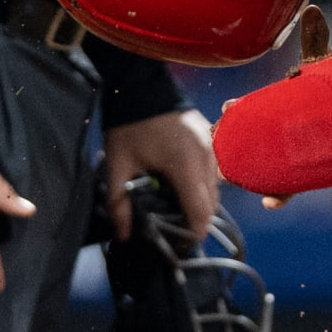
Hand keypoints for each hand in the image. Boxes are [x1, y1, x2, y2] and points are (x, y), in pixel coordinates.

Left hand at [103, 108, 217, 241]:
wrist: (139, 84)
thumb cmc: (128, 126)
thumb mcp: (117, 167)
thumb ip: (120, 205)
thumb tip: (125, 237)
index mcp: (185, 166)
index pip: (201, 212)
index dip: (192, 234)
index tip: (178, 247)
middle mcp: (205, 156)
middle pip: (211, 203)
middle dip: (195, 221)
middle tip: (173, 231)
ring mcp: (210, 144)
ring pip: (214, 187)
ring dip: (199, 202)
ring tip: (175, 209)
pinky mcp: (209, 136)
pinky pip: (212, 170)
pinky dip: (200, 184)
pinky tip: (179, 185)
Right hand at [213, 44, 331, 196]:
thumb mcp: (327, 63)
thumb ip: (316, 40)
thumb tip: (311, 9)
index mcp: (288, 114)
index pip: (257, 118)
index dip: (239, 116)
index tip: (226, 110)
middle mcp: (301, 140)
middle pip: (270, 160)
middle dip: (250, 169)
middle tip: (228, 172)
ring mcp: (324, 156)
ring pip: (300, 179)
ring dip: (285, 189)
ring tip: (274, 199)